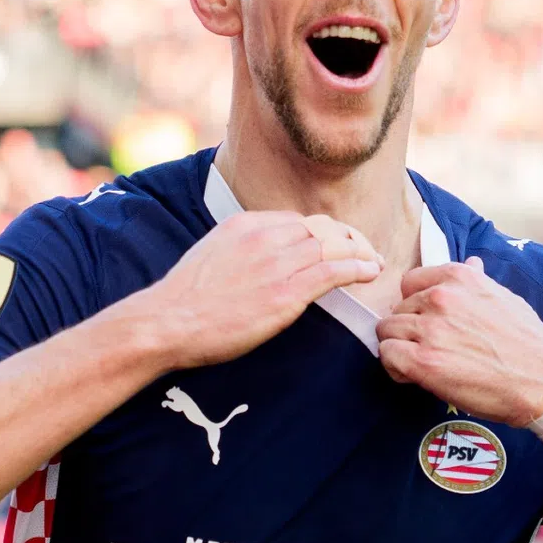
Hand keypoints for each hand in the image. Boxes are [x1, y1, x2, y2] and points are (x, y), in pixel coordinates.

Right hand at [136, 211, 380, 369]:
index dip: (324, 233)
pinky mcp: (286, 293)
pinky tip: (369, 272)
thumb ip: (241, 251)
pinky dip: (357, 268)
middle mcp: (265, 237)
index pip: (298, 221)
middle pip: (322, 229)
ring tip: (374, 262)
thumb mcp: (213, 256)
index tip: (337, 245)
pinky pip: (333, 271)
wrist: (168, 321)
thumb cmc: (184, 300)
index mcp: (246, 224)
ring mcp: (277, 263)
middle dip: (349, 238)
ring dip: (360, 253)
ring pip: (333, 246)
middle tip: (364, 251)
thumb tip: (260, 261)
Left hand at [375, 257, 542, 426]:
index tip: (427, 320)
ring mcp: (430, 329)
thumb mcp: (503, 296)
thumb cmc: (526, 340)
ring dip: (399, 347)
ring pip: (387, 331)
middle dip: (408, 329)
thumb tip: (472, 262)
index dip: (415, 304)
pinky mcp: (423, 362)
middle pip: (397, 309)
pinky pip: (388, 355)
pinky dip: (396, 367)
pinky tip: (415, 375)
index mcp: (459, 277)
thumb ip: (477, 280)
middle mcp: (440, 298)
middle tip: (429, 348)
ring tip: (421, 362)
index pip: (410, 282)